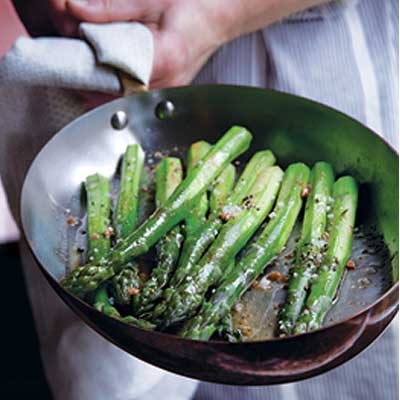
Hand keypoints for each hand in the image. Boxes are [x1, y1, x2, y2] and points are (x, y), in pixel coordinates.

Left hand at [60, 0, 231, 87]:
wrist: (219, 18)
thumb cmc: (195, 8)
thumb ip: (112, 7)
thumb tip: (77, 11)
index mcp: (165, 57)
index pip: (114, 75)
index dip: (88, 70)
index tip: (72, 59)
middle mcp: (168, 82)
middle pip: (116, 92)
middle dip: (90, 81)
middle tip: (76, 63)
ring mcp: (169, 90)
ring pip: (124, 99)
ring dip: (102, 86)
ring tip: (89, 67)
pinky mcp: (167, 91)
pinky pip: (135, 96)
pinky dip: (117, 87)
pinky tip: (109, 74)